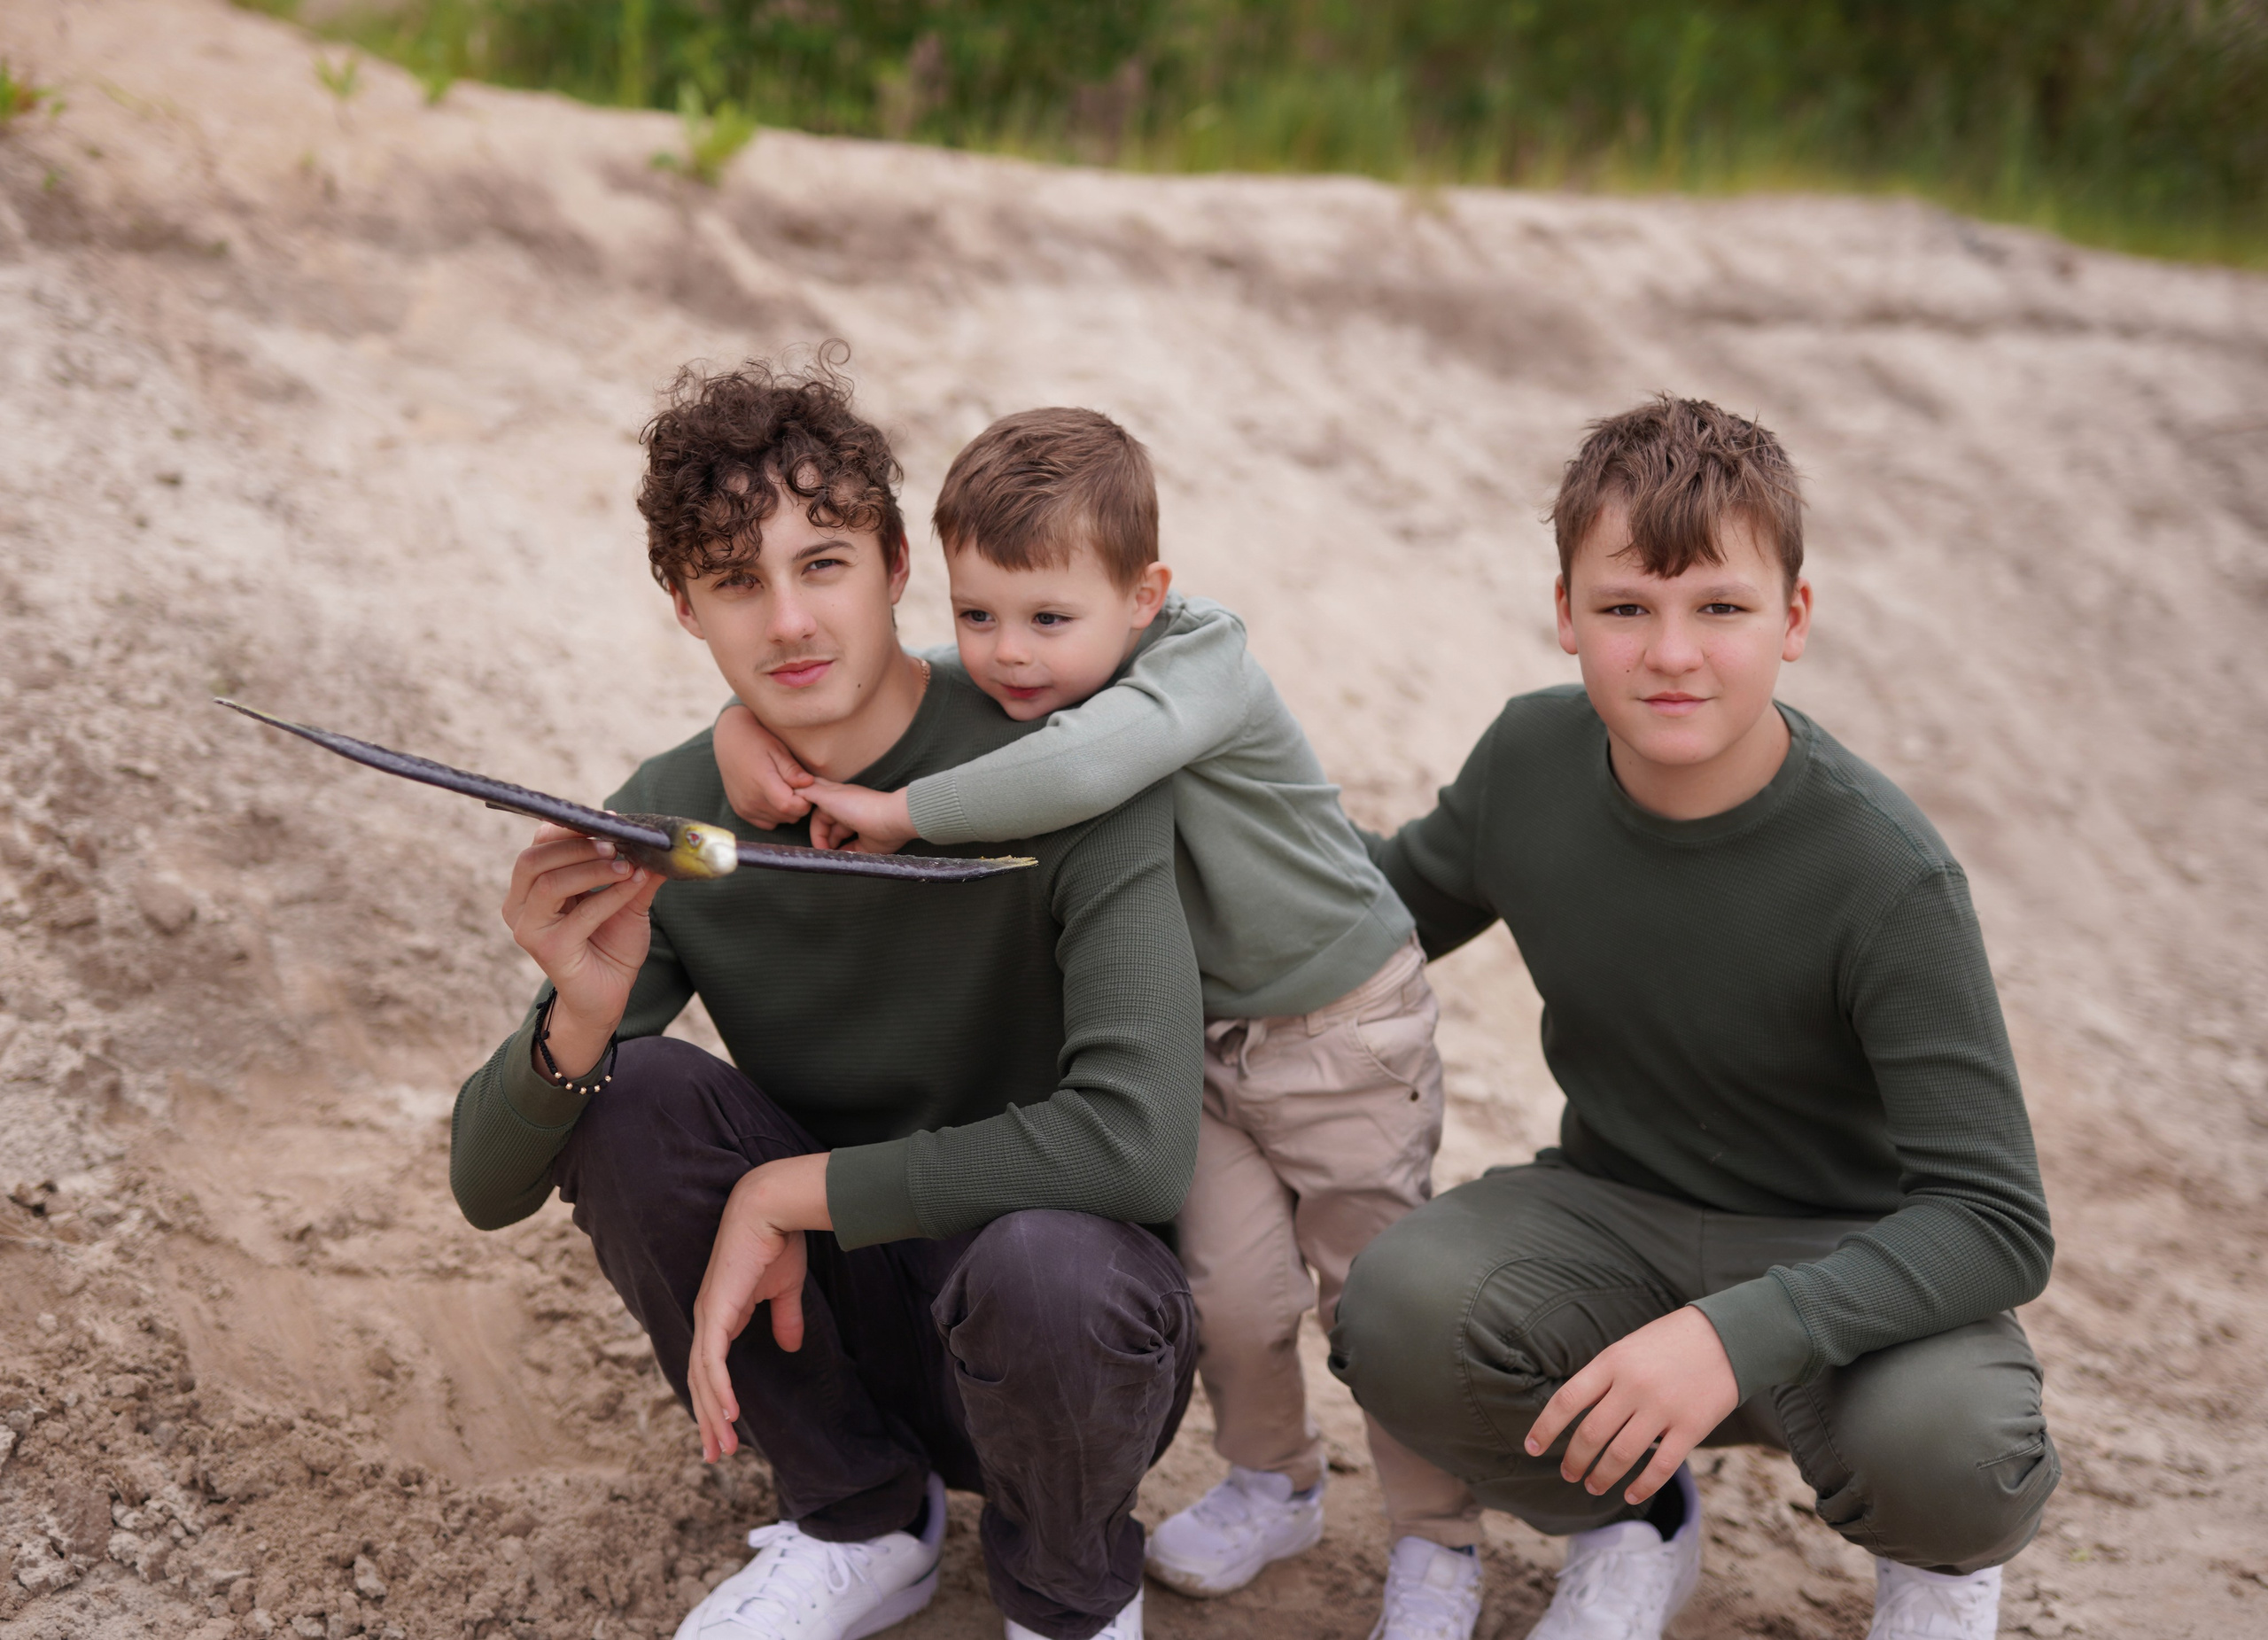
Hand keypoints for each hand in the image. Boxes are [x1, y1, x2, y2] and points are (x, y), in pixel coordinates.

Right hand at [501, 824, 663, 1074]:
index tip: (607, 819)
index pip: (537, 845)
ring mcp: (530, 930)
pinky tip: (633, 886)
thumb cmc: (610, 944)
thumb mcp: (626, 899)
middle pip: (534, 859)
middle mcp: (520, 906)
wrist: (608, 996)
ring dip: (593, 868)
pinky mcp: (549, 950)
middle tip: (616, 841)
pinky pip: (580, 914)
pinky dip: (610, 896)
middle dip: (577, 844)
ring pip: (550, 883)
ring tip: (628, 865)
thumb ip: (634, 870)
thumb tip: (656, 839)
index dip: (568, 827)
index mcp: (530, 888)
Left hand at [686, 1153, 832, 1461]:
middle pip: (699, 1382)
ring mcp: (708, 1316)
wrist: (770, 1208)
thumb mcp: (784, 1289)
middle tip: (716, 1455)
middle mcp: (707, 1319)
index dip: (716, 1401)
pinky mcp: (717, 1311)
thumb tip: (790, 1346)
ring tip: (722, 1447)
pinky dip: (719, 1389)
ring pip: (703, 1379)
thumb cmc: (778, 1241)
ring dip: (713, 1416)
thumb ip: (784, 1318)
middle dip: (708, 1421)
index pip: (710, 1369)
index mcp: (720, 1314)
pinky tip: (728, 1414)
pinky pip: (713, 1360)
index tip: (725, 1433)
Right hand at [715, 702, 813, 828]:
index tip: (805, 788)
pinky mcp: (741, 812)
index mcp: (762, 783)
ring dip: (786, 810)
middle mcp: (752, 800)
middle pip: (788, 816)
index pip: (792, 807)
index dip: (805, 800)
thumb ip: (792, 770)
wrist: (729, 741)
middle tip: (795, 786)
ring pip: (779, 821)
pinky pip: (767, 823)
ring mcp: (745, 808)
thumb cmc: (757, 741)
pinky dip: (774, 815)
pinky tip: (773, 797)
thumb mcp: (778, 750)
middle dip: (798, 804)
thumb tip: (809, 783)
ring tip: (783, 789)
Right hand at [803, 780, 915, 854]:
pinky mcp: (867, 843)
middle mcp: (847, 812)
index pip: (817, 812)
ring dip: (831, 847)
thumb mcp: (828, 796)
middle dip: (821, 837)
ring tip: (829, 855)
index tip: (810, 835)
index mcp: (837, 798)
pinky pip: (851, 850)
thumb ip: (809, 792)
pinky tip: (840, 858)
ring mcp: (858, 828)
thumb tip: (794, 789)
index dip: (813, 825)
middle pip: (826, 827)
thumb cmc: (858, 806)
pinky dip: (843, 854)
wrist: (891, 820)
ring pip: (837, 839)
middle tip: (821, 849)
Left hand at [1524, 1305, 1739, 1505]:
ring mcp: (1663, 1408)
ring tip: (1593, 1486)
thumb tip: (1575, 1417)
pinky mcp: (1692, 1427)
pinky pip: (1660, 1466)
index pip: (1567, 1400)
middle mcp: (1633, 1386)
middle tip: (1568, 1474)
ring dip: (1602, 1477)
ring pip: (1621, 1455)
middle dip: (1574, 1460)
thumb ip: (1603, 1380)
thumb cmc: (1669, 1342)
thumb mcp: (1627, 1348)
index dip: (1545, 1428)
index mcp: (1612, 1362)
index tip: (1532, 1447)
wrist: (1727, 1336)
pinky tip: (1631, 1495)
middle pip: (1591, 1434)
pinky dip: (1642, 1486)